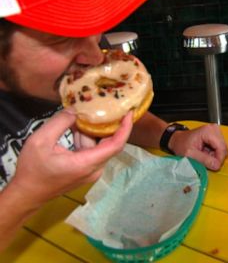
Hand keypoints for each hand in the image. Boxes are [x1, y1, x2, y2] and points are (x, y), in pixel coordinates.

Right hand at [10, 109, 132, 206]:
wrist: (26, 194)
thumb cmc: (32, 170)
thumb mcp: (40, 141)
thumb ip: (60, 123)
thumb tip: (74, 110)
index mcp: (87, 163)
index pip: (116, 145)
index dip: (125, 128)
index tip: (129, 113)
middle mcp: (94, 168)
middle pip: (108, 142)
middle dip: (107, 124)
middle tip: (107, 105)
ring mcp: (91, 170)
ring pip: (98, 145)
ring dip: (91, 130)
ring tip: (84, 113)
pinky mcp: (85, 169)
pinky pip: (91, 150)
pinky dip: (85, 137)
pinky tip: (75, 126)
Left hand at [169, 124, 227, 170]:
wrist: (177, 140)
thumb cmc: (181, 145)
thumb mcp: (190, 154)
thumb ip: (204, 160)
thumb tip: (217, 165)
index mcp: (208, 131)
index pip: (222, 148)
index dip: (219, 160)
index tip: (213, 167)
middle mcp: (214, 129)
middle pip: (223, 148)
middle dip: (216, 158)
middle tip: (205, 161)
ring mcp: (215, 131)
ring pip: (223, 149)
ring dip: (215, 156)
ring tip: (204, 156)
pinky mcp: (215, 135)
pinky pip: (220, 148)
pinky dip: (214, 153)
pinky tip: (206, 153)